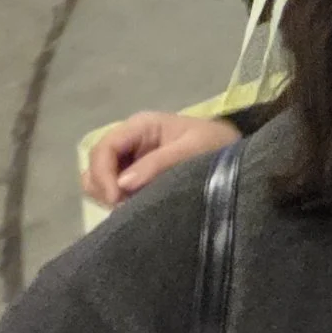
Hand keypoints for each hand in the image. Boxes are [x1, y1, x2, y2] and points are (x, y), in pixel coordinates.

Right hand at [83, 112, 240, 207]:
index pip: (104, 148)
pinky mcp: (136, 176)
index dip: (102, 174)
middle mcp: (130, 141)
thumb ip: (159, 163)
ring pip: (99, 181)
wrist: (236, 155)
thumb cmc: (217, 144)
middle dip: (106, 188)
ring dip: (111, 197)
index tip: (116, 200)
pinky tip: (138, 206)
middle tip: (126, 207)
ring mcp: (130, 159)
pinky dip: (119, 201)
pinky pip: (113, 191)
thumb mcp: (193, 149)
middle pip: (95, 166)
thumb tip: (122, 184)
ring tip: (135, 206)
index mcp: (141, 126)